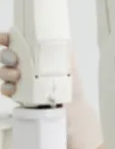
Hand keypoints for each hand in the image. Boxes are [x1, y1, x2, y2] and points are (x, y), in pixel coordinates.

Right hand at [0, 32, 101, 148]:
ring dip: (6, 71)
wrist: (73, 109)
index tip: (3, 39)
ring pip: (4, 71)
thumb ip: (64, 51)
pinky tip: (13, 89)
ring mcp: (20, 81)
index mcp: (34, 56)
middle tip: (14, 59)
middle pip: (6, 56)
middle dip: (6, 55)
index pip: (15, 42)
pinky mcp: (19, 96)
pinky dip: (7, 88)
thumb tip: (62, 38)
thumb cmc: (70, 86)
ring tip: (16, 75)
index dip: (5, 38)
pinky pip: (6, 89)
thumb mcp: (70, 66)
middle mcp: (25, 66)